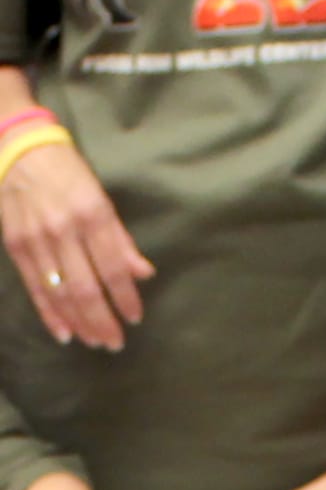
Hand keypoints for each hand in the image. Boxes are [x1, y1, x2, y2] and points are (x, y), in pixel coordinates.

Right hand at [0, 140, 154, 350]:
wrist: (17, 146)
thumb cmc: (67, 174)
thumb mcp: (101, 198)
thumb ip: (121, 239)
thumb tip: (144, 273)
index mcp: (92, 215)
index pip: (114, 269)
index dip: (125, 299)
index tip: (134, 319)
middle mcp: (64, 229)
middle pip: (86, 288)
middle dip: (102, 321)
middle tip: (114, 343)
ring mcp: (37, 238)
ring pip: (61, 293)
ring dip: (80, 323)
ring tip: (95, 341)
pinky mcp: (16, 244)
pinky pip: (35, 287)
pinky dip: (50, 314)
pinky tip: (65, 333)